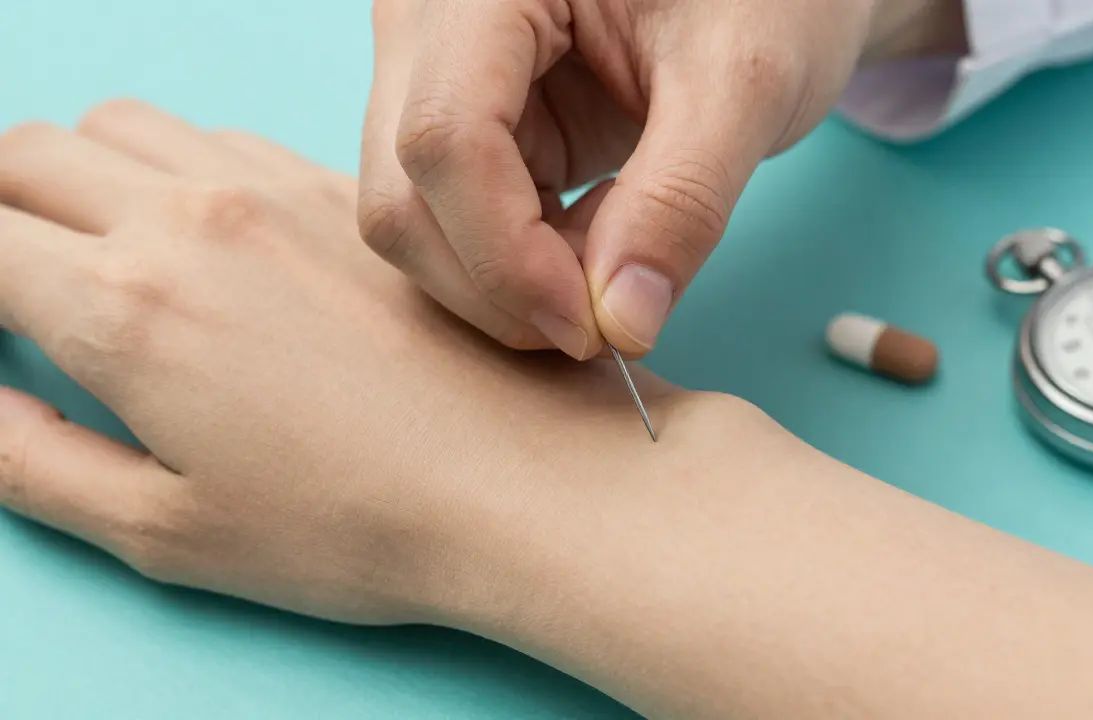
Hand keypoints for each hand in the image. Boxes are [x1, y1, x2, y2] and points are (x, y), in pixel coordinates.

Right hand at [0, 99, 690, 627]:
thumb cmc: (359, 525)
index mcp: (124, 306)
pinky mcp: (343, 192)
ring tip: (100, 249)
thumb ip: (33, 464)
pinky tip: (208, 231)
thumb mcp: (167, 530)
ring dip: (84, 174)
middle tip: (19, 277)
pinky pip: (222, 136)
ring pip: (122, 127)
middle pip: (29, 155)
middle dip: (1, 209)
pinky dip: (180, 165)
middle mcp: (192, 220)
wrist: (524, 481)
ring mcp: (275, 191)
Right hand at [356, 0, 968, 358]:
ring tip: (616, 262)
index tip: (596, 328)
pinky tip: (593, 241)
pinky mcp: (463, 119)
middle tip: (610, 322)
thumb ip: (683, 199)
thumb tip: (622, 324)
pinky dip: (520, 261)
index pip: (447, 138)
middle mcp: (427, 20)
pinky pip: (452, 218)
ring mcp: (431, 72)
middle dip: (500, 284)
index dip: (509, 257)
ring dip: (509, 280)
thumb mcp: (745, 79)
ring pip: (414, 218)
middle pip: (405, 192)